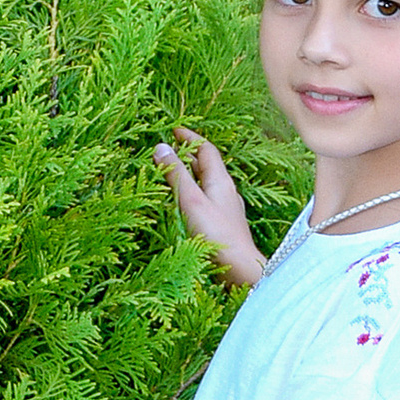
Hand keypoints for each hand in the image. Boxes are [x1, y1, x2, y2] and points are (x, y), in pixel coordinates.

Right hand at [155, 137, 267, 287]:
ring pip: (207, 183)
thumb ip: (176, 174)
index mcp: (221, 181)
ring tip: (173, 172)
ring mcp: (226, 209)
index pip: (207, 149)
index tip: (174, 130)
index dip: (191, 137)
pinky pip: (207, 200)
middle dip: (189, 154)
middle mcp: (226, 191)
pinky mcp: (223, 225)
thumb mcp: (191, 200)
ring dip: (191, 174)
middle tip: (170, 149)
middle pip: (207, 165)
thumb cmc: (216, 234)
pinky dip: (194, 193)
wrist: (239, 269)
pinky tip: (187, 204)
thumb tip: (161, 146)